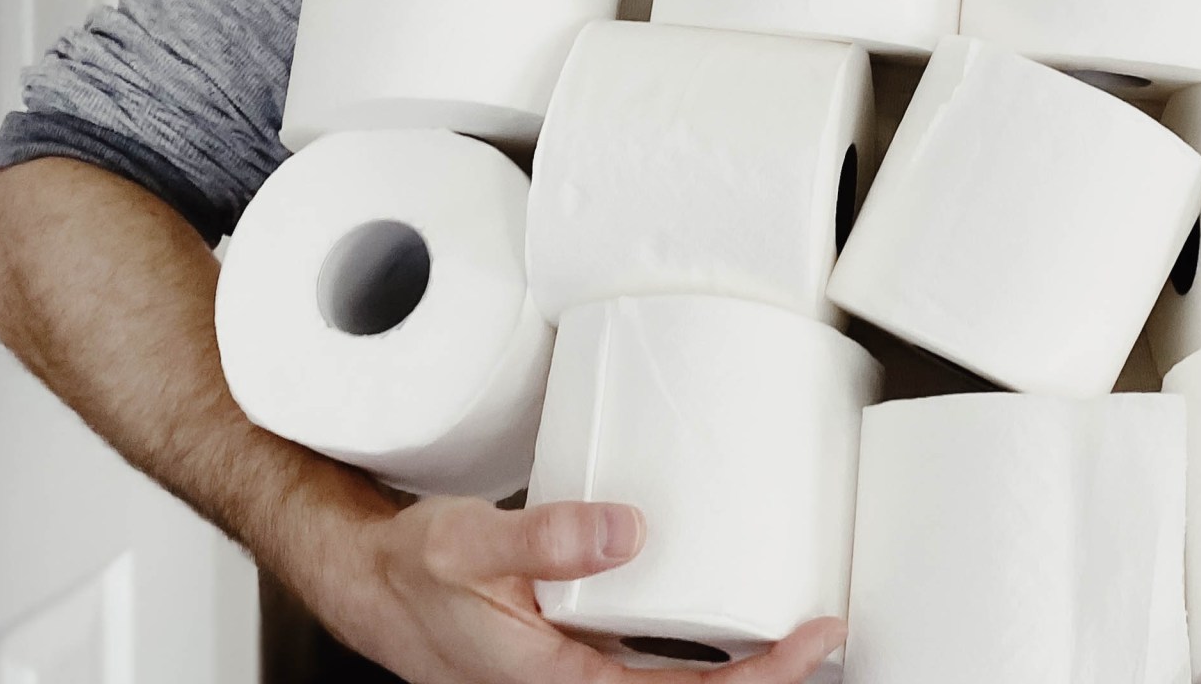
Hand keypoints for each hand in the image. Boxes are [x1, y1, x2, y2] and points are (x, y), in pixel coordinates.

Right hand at [309, 495, 846, 683]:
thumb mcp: (468, 546)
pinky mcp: (581, 654)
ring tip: (794, 626)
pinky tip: (725, 617)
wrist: (374, 585)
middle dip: (769, 675)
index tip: (813, 638)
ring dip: (739, 666)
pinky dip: (700, 647)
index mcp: (561, 683)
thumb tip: (626, 532)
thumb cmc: (413, 574)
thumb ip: (544, 541)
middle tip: (826, 629)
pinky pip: (654, 662)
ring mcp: (583, 675)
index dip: (762, 678)